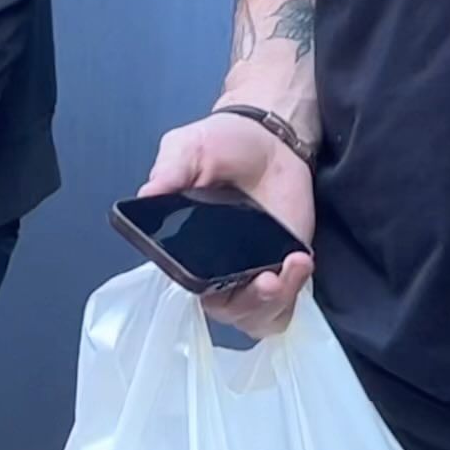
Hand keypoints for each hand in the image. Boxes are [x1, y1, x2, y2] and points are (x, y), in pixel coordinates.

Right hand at [141, 112, 314, 337]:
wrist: (268, 134)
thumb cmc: (222, 142)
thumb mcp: (187, 147)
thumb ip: (169, 169)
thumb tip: (148, 194)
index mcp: (186, 246)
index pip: (189, 284)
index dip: (206, 290)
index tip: (225, 278)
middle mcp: (218, 266)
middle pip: (228, 310)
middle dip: (249, 302)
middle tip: (266, 278)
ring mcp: (253, 269)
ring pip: (257, 314)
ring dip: (274, 300)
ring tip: (290, 267)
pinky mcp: (284, 265)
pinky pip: (286, 302)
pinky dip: (294, 291)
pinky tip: (300, 262)